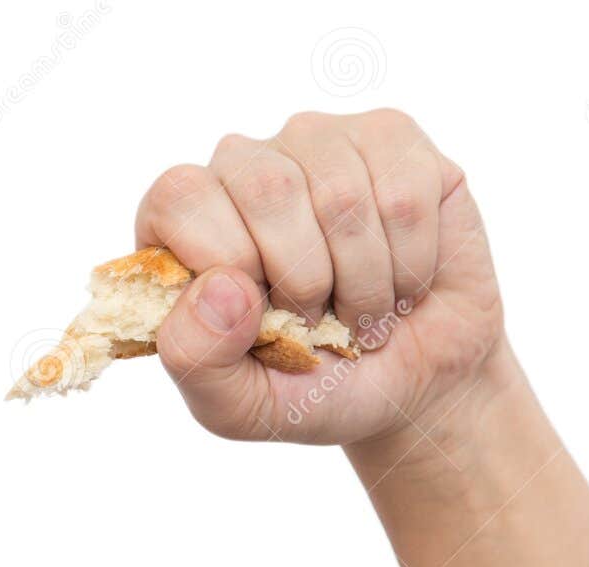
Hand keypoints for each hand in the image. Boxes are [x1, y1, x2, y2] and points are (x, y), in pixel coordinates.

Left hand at [137, 109, 503, 451]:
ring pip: (342, 194)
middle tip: (317, 320)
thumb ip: (195, 357)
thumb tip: (219, 288)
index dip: (225, 260)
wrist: (408, 386)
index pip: (178, 197)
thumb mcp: (234, 405)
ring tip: (362, 311)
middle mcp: (243, 167)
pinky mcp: (393, 139)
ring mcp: (318, 143)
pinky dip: (410, 263)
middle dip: (303, 279)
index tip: (258, 317)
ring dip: (363, 282)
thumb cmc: (308, 389)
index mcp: (185, 221)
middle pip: (265, 187)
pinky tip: (403, 281)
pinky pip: (404, 192)